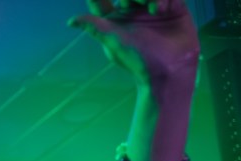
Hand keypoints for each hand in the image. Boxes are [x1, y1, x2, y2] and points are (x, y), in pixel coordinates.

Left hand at [70, 1, 199, 85]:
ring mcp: (153, 8)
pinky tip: (163, 10)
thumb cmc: (137, 59)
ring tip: (155, 9)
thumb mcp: (113, 41)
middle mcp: (134, 11)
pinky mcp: (174, 8)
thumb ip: (95, 27)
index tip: (105, 0)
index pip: (103, 0)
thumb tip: (70, 21)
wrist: (168, 70)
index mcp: (116, 18)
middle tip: (136, 3)